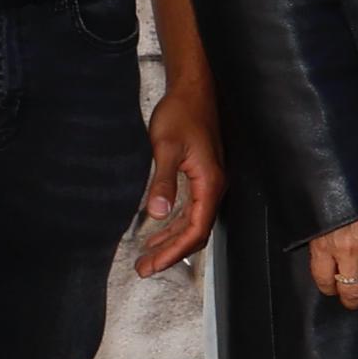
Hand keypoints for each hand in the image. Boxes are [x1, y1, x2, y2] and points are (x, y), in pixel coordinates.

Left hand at [135, 73, 223, 274]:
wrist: (194, 90)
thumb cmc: (181, 113)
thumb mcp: (166, 146)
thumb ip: (163, 181)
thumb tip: (157, 213)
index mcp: (209, 183)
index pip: (195, 230)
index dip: (174, 251)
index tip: (152, 265)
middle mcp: (213, 187)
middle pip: (196, 232)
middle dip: (171, 253)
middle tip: (143, 269)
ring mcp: (209, 183)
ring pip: (193, 223)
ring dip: (171, 241)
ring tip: (147, 256)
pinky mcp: (201, 176)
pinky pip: (191, 210)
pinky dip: (174, 225)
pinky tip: (158, 229)